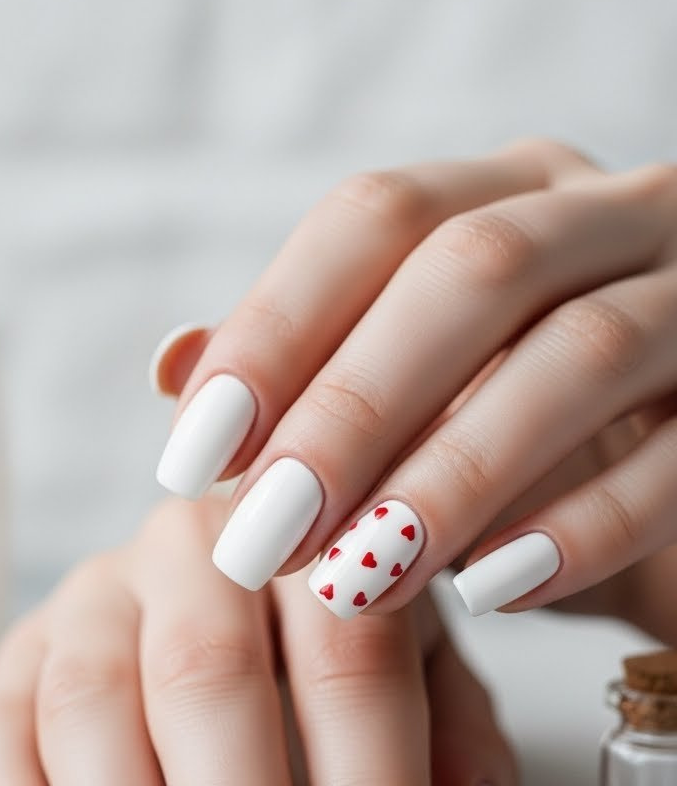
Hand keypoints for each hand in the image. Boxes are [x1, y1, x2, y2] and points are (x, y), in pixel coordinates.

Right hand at [0, 497, 516, 785]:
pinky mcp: (19, 650)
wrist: (244, 561)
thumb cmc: (346, 640)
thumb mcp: (430, 673)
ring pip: (89, 714)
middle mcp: (193, 549)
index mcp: (316, 536)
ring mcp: (93, 594)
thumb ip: (458, 750)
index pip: (350, 666)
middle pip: (205, 685)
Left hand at [152, 139, 676, 621]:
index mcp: (512, 192)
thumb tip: (172, 363)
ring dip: (456, 473)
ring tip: (364, 577)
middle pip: (474, 271)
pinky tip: (494, 593)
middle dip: (355, 406)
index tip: (196, 450)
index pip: (379, 217)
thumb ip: (311, 373)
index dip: (279, 327)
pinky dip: (581, 528)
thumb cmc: (529, 443)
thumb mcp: (418, 399)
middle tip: (268, 532)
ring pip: (581, 354)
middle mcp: (613, 215)